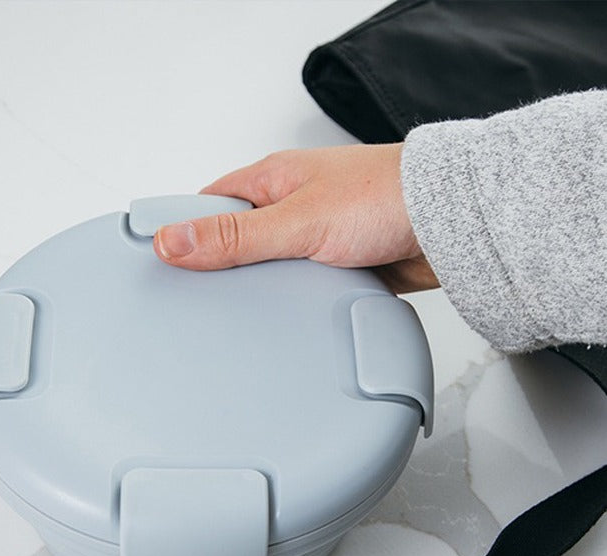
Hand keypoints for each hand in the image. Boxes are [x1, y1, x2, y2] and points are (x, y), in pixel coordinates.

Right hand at [153, 144, 438, 292]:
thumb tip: (172, 240)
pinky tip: (280, 322)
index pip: (207, 204)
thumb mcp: (295, 220)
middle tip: (193, 302)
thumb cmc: (386, 197)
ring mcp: (312, 238)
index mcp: (271, 180)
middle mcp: (288, 206)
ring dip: (257, 290)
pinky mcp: (334, 265)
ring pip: (266, 269)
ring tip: (234, 319)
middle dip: (216, 270)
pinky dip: (289, 303)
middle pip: (233, 241)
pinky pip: (297, 288)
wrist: (450, 224)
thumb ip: (234, 235)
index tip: (157, 261)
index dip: (180, 231)